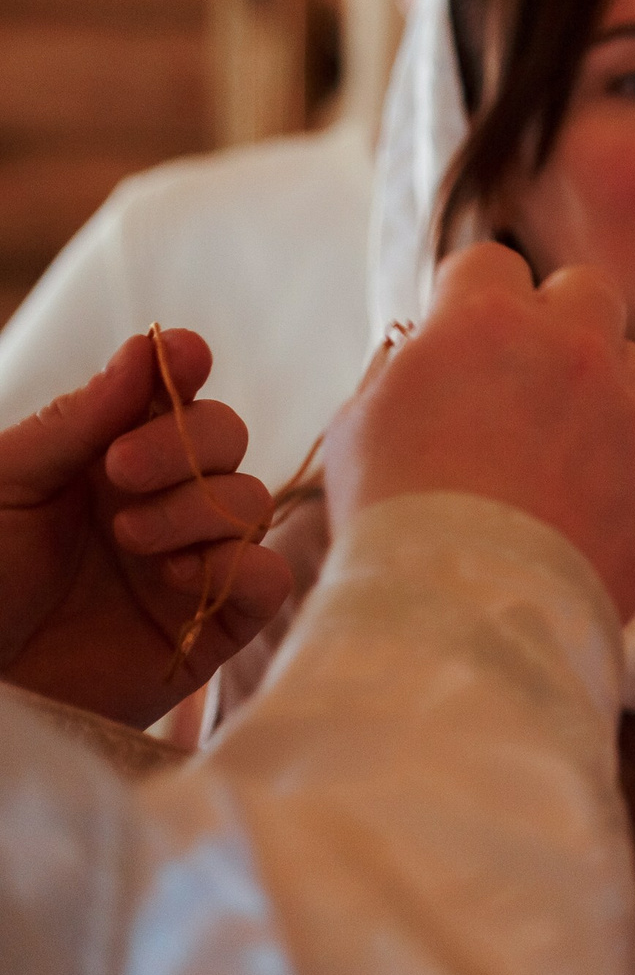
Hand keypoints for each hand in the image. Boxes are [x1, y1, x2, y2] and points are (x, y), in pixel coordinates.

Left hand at [0, 328, 285, 726]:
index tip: (182, 357)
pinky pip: (268, 580)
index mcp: (104, 458)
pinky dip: (240, 566)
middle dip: (186, 444)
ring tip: (130, 539)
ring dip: (196, 508)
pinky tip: (180, 577)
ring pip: (250, 502)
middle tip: (120, 471)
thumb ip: (77, 422)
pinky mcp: (212, 626)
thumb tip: (150, 348)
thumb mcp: (3, 487)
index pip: (171, 394)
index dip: (184, 369)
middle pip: (227, 437)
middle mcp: (158, 501)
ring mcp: (190, 562)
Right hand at [324, 246, 634, 619]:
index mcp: (485, 321)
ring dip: (599, 389)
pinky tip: (583, 510)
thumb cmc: (395, 522)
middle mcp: (571, 346)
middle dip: (558, 320)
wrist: (466, 616)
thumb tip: (432, 347)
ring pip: (631, 361)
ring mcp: (629, 404)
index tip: (466, 335)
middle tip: (527, 375)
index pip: (491, 262)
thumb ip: (409, 366)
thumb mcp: (363, 422)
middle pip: (586, 288)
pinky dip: (624, 463)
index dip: (473, 299)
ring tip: (553, 456)